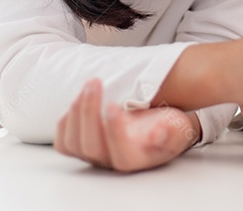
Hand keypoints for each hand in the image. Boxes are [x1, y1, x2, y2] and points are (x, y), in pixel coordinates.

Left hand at [55, 79, 201, 171]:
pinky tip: (79, 100)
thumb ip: (171, 132)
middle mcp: (112, 160)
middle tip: (95, 82)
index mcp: (137, 158)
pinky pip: (64, 142)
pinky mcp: (82, 144)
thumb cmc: (168, 125)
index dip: (114, 132)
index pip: (121, 155)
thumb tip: (157, 133)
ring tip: (89, 85)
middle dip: (88, 112)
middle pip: (91, 146)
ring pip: (73, 144)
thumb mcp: (178, 127)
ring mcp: (95, 153)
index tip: (114, 105)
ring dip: (76, 111)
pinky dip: (66, 120)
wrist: (158, 124)